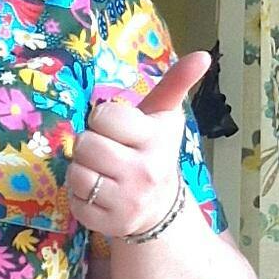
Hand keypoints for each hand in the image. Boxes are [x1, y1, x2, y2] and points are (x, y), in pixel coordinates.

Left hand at [66, 50, 211, 239]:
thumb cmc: (152, 152)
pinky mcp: (110, 223)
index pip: (103, 116)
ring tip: (101, 172)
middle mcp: (145, 170)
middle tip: (107, 152)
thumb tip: (204, 55)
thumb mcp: (163, 117)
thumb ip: (176, 83)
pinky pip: (75, 201)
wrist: (160, 208)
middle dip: (89, 145)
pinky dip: (79, 196)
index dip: (103, 120)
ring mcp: (128, 200)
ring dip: (81, 170)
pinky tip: (99, 194)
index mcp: (155, 139)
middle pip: (85, 144)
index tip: (118, 130)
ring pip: (77, 173)